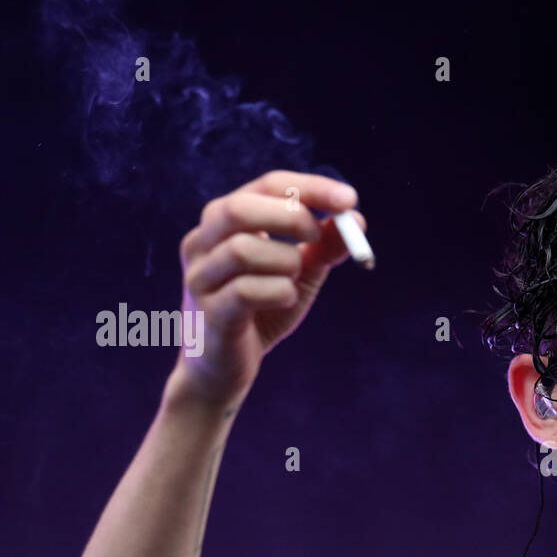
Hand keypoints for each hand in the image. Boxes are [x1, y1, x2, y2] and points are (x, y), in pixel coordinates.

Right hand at [173, 170, 365, 404]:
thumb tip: (357, 220)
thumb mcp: (299, 274)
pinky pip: (245, 291)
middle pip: (240, 209)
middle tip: (319, 236)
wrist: (223, 372)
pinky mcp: (208, 313)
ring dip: (286, 262)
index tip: (350, 199)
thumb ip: (324, 246)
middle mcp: (202, 242)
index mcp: (224, 222)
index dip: (311, 188)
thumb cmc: (261, 313)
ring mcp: (200, 277)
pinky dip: (279, 292)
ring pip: (243, 249)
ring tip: (293, 280)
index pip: (266, 185)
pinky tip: (286, 300)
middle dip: (291, 217)